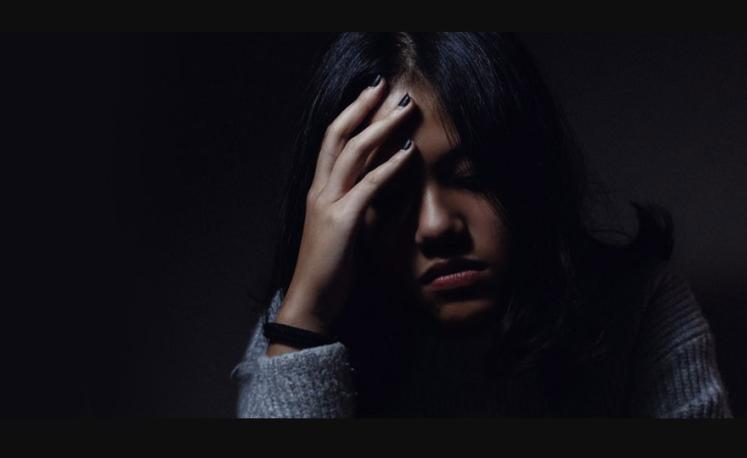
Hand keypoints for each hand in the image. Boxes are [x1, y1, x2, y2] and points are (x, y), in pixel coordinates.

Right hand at [273, 76, 416, 337]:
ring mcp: (329, 204)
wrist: (312, 301)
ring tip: (403, 110)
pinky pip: (368, 185)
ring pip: (353, 153)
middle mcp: (320, 190)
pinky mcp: (343, 221)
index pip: (333, 141)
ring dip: (380, 127)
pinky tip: (408, 152)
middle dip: (362, 107)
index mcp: (319, 191)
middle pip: (339, 135)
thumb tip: (380, 188)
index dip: (351, 114)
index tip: (370, 95)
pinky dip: (390, 166)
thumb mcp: (342, 229)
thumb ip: (356, 204)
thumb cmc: (329, 269)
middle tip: (385, 85)